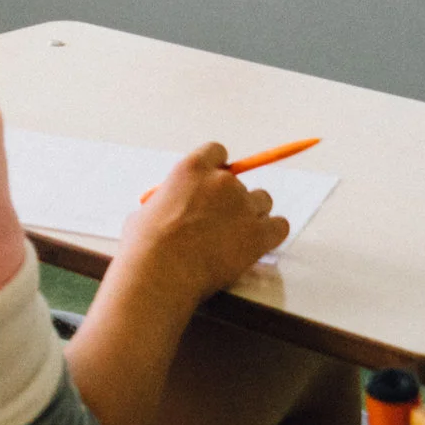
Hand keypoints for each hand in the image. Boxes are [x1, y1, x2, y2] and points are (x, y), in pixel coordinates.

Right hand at [119, 143, 288, 308]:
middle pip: (241, 182)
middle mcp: (222, 181)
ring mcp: (243, 206)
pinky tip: (258, 245)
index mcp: (192, 169)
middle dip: (232, 200)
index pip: (217, 152)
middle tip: (219, 224)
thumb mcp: (147, 210)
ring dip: (252, 216)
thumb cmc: (145, 245)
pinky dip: (271, 234)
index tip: (213, 185)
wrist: (161, 272)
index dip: (217, 169)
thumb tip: (169, 209)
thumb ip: (166, 202)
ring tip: (235, 239)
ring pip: (262, 202)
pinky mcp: (258, 234)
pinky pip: (279, 227)